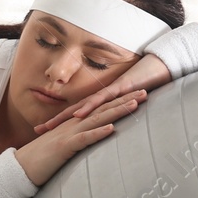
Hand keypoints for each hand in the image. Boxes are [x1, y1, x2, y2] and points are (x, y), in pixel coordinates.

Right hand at [15, 88, 147, 185]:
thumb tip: (91, 145)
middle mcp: (73, 126)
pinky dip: (97, 132)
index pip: (100, 110)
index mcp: (74, 125)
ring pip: (97, 119)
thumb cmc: (40, 162)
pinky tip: (111, 128)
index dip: (119, 101)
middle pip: (103, 109)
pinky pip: (83, 139)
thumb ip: (78, 144)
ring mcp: (69, 135)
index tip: (137, 95)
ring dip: (116, 111)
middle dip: (125, 99)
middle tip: (146, 91)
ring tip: (135, 103)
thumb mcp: (63, 151)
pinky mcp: (64, 147)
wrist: (19, 169)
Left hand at [38, 53, 172, 130]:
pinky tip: (78, 116)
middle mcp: (101, 96)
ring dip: (65, 116)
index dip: (60, 122)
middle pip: (74, 110)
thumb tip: (110, 130)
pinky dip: (89, 108)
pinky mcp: (119, 89)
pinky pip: (102, 99)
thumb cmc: (146, 85)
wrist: (161, 66)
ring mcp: (108, 92)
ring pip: (83, 106)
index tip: (43, 131)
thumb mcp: (129, 104)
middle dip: (55, 121)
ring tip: (49, 126)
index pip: (77, 113)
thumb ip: (118, 115)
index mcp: (101, 100)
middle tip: (36, 131)